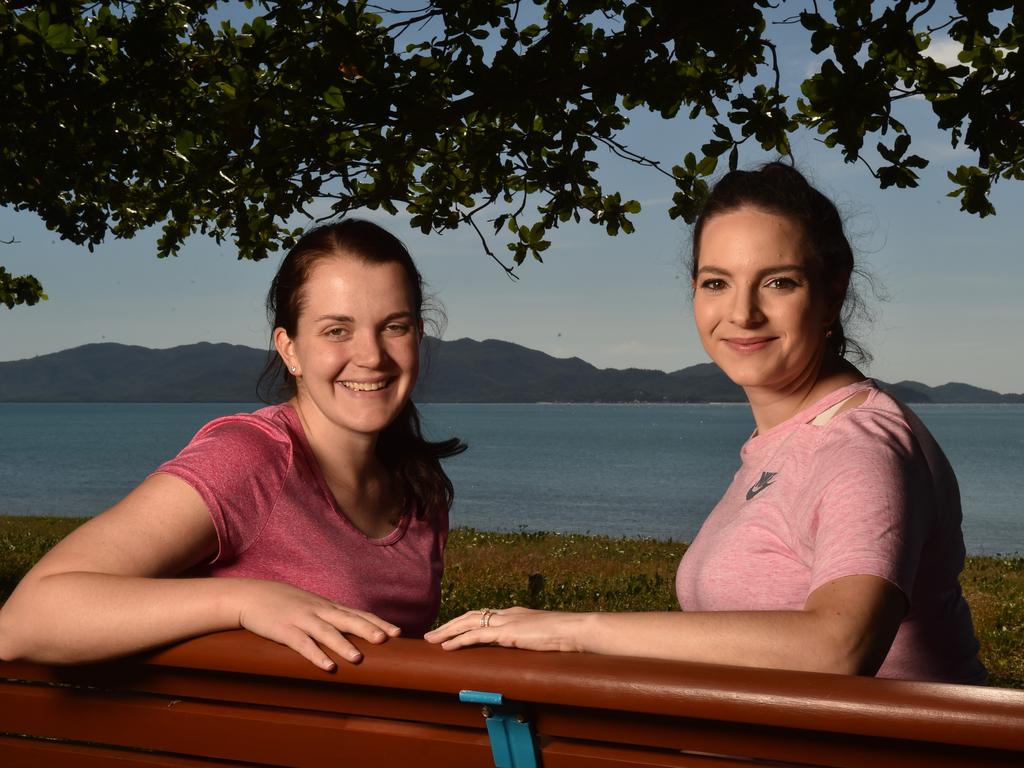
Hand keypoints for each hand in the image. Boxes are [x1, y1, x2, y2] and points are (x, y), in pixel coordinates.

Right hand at [234, 579, 399, 668]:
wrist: (252, 596)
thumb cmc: (286, 603)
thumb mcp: (312, 606)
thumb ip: (330, 616)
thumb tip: (353, 630)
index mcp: (328, 607)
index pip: (358, 613)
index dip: (377, 622)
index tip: (398, 632)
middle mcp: (319, 611)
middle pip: (348, 619)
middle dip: (368, 629)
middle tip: (387, 639)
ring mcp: (302, 619)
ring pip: (326, 632)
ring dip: (343, 645)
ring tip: (358, 658)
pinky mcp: (284, 630)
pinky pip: (302, 644)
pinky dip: (315, 655)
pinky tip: (327, 666)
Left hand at [425, 607, 587, 652]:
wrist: (574, 630)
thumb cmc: (565, 635)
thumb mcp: (543, 635)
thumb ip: (532, 638)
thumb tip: (529, 646)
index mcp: (515, 614)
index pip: (484, 615)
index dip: (465, 622)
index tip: (452, 628)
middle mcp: (507, 614)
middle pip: (470, 616)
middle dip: (449, 625)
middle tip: (432, 634)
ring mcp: (506, 622)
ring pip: (468, 624)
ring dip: (448, 631)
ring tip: (432, 640)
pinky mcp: (506, 633)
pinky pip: (476, 636)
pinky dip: (459, 641)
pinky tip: (447, 647)